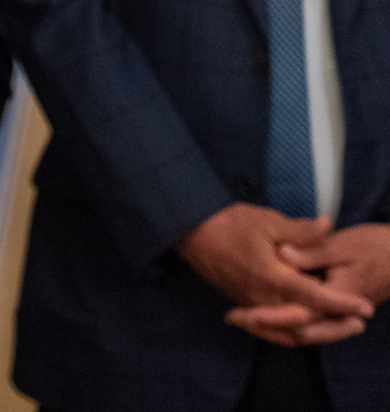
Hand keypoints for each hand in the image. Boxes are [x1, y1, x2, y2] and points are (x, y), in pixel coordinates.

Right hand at [225, 223, 389, 345]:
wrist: (189, 230)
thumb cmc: (228, 223)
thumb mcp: (266, 221)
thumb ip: (300, 231)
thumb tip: (327, 225)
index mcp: (273, 278)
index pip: (315, 297)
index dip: (342, 304)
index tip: (365, 308)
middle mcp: (263, 299)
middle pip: (305, 325)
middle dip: (334, 326)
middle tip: (359, 323)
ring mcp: (251, 304)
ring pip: (287, 332)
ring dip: (315, 333)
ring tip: (337, 328)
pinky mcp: (243, 304)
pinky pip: (272, 329)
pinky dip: (291, 332)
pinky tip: (303, 326)